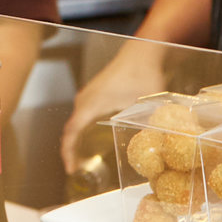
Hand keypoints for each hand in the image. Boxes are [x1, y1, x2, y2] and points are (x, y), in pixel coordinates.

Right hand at [58, 47, 168, 172]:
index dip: (68, 152)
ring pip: (75, 122)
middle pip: (70, 129)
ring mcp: (88, 95)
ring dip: (75, 139)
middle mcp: (85, 100)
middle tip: (75, 169)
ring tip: (79, 158)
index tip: (70, 168)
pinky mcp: (94, 92)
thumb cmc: (143, 75)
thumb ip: (147, 128)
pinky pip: (81, 115)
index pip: (72, 132)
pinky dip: (81, 130)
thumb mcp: (146, 105)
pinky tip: (89, 138)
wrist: (142, 53)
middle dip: (69, 150)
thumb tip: (153, 150)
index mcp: (92, 104)